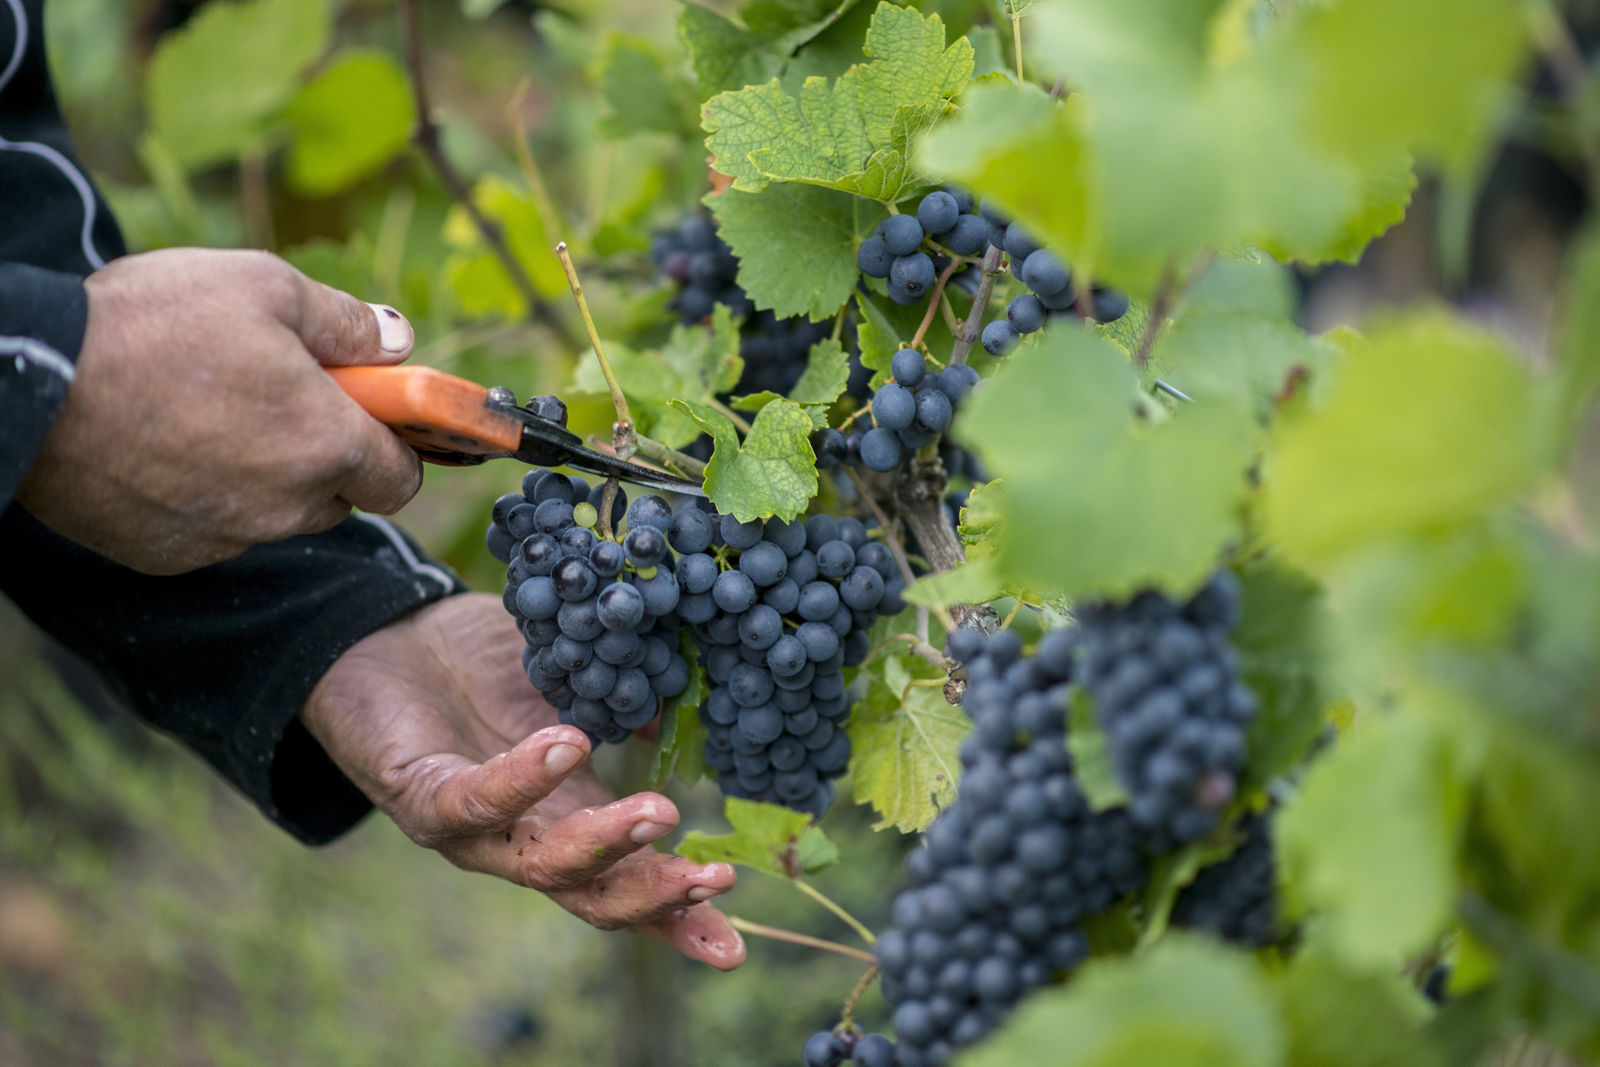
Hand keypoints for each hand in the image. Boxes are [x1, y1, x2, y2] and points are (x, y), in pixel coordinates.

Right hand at [17, 247, 422, 573]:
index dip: (395, 443)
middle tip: (278, 397)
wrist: (31, 379)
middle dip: (326, 455)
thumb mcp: (266, 287)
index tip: (372, 413)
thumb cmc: (154, 325)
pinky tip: (165, 447)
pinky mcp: (170, 554)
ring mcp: (227, 537)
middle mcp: (287, 506)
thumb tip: (400, 345)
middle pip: (341, 497)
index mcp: (327, 445)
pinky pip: (214, 531)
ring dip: (267, 476)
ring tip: (208, 412)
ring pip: (277, 514)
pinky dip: (206, 498)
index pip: (402, 478)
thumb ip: (348, 324)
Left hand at [300, 593, 744, 969]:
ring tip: (660, 811)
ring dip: (603, 844)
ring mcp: (469, 830)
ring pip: (538, 865)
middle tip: (713, 878)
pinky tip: (567, 743)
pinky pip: (473, 800)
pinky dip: (522, 777)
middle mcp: (520, 842)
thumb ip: (617, 703)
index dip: (677, 919)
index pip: (627, 885)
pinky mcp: (419, 795)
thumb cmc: (479, 665)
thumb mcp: (567, 684)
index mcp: (565, 820)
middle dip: (654, 896)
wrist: (384, 636)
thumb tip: (671, 712)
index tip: (734, 947)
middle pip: (590, 898)